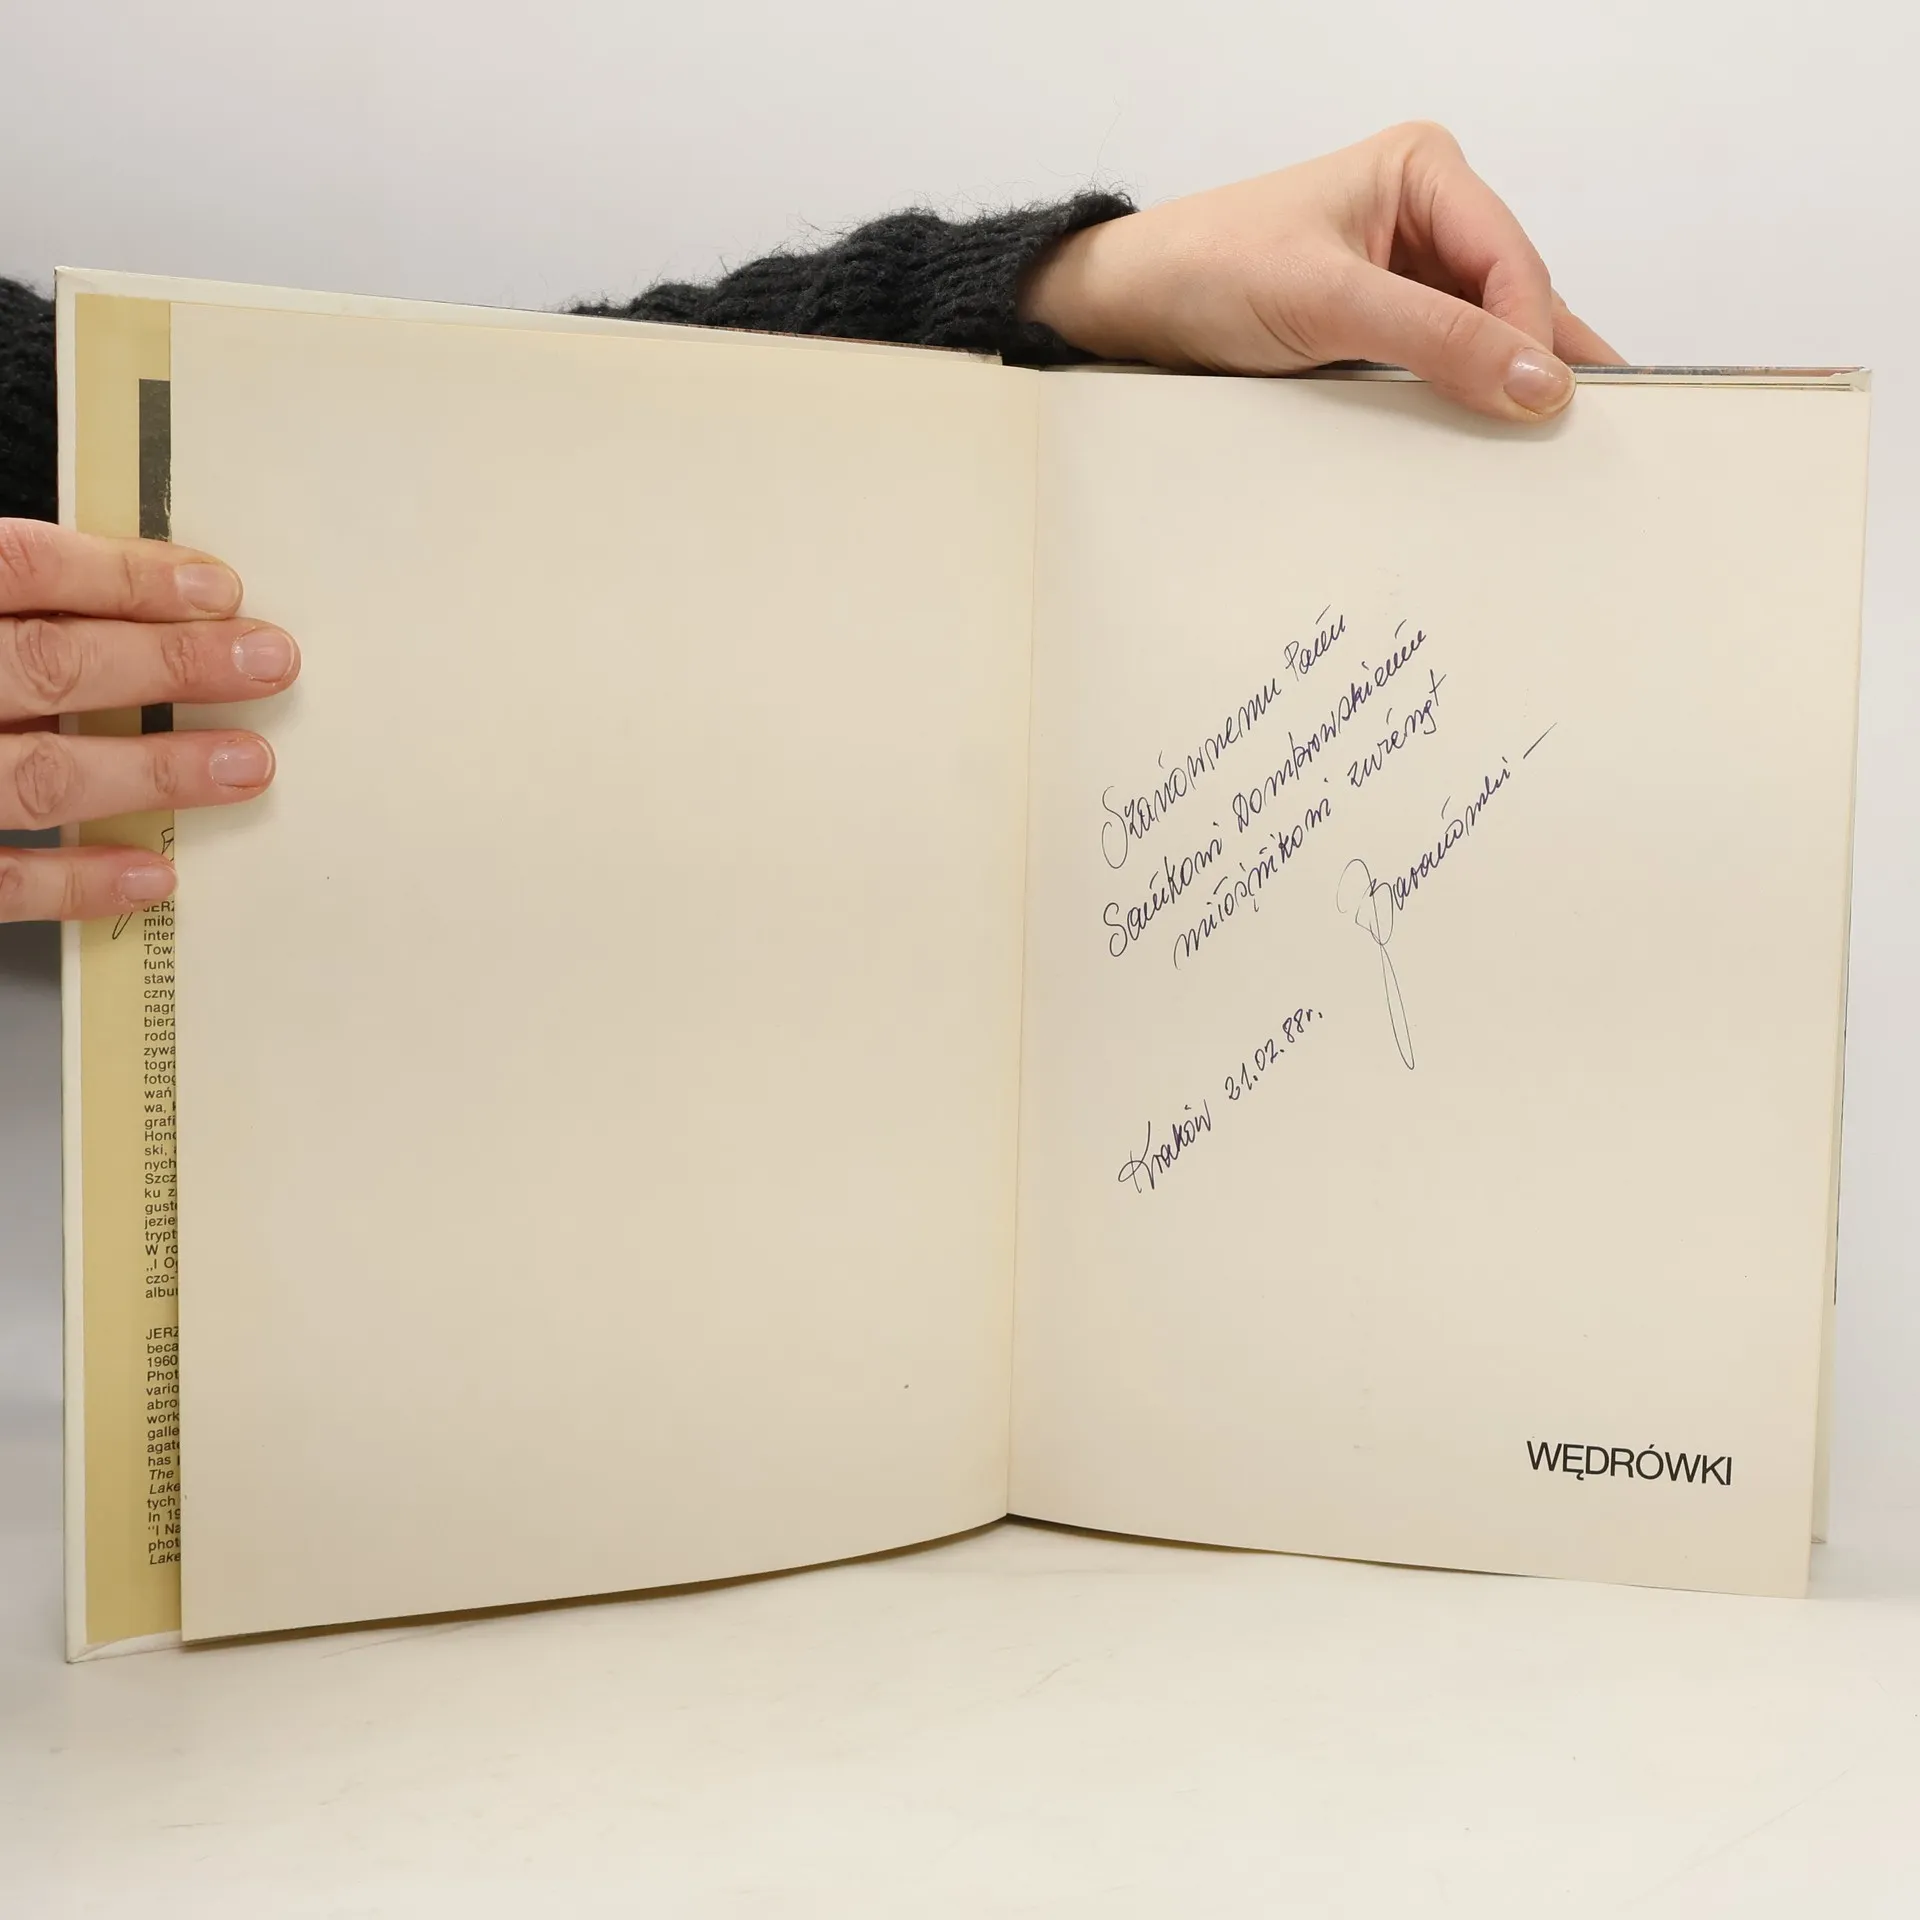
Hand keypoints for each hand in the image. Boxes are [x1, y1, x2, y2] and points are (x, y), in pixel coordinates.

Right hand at [0, 519, 298, 921]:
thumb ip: (12, 600)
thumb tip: (115, 597)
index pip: (26, 570)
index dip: (125, 577)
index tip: (219, 589)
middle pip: (52, 665)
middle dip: (173, 664)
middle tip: (270, 664)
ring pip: (43, 775)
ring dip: (156, 769)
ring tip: (249, 763)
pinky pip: (2, 880)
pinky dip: (81, 879)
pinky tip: (156, 873)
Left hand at [1022, 121, 1622, 420]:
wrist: (1132, 307)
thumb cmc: (1210, 273)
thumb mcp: (1329, 304)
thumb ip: (1437, 341)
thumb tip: (1536, 380)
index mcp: (1423, 172)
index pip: (1511, 258)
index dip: (1536, 331)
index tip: (1552, 403)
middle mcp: (1425, 214)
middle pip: (1510, 295)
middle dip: (1535, 360)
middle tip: (1579, 435)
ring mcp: (1404, 271)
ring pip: (1483, 334)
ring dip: (1504, 385)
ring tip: (1549, 448)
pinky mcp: (1379, 323)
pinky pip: (1442, 361)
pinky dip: (1463, 397)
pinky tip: (1487, 437)